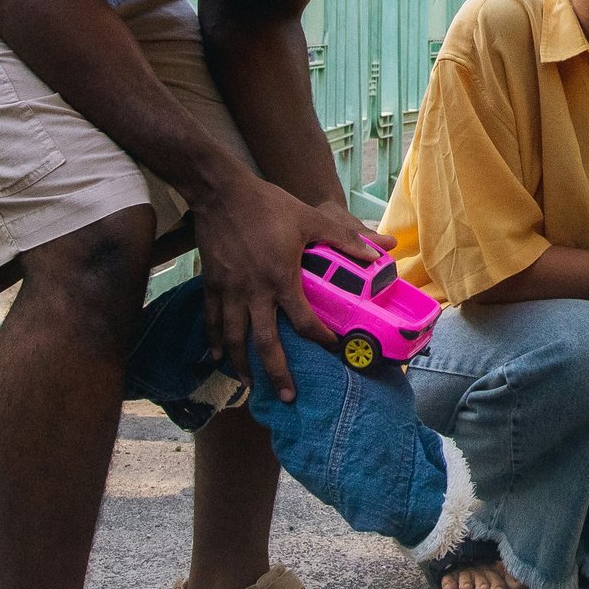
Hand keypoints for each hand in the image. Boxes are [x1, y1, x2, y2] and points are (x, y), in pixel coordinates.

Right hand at [192, 169, 382, 401]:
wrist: (221, 192)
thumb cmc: (269, 205)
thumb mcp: (311, 219)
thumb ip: (345, 239)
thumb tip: (379, 252)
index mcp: (281, 278)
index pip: (303, 321)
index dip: (320, 338)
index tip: (332, 350)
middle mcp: (254, 292)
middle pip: (264, 343)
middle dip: (276, 372)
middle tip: (287, 396)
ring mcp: (229, 290)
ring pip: (233, 338)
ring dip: (241, 364)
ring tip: (250, 384)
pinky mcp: (210, 283)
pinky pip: (210, 319)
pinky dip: (214, 340)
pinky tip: (218, 355)